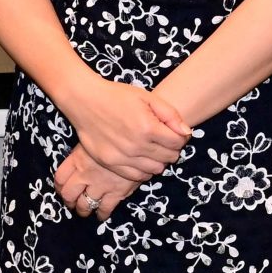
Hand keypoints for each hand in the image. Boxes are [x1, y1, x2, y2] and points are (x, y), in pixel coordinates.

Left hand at [53, 145, 138, 217]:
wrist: (138, 141)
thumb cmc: (116, 137)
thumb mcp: (93, 139)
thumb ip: (83, 151)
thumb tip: (78, 158)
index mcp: (78, 159)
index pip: (60, 178)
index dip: (59, 186)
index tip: (62, 189)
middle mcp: (85, 174)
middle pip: (68, 194)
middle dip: (69, 201)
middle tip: (73, 203)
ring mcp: (100, 185)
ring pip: (84, 205)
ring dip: (83, 210)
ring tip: (85, 210)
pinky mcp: (116, 193)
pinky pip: (104, 209)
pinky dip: (102, 214)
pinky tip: (102, 214)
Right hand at [61, 79, 190, 182]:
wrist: (85, 101)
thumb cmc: (117, 96)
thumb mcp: (147, 97)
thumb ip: (170, 114)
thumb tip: (186, 132)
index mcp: (147, 127)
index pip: (178, 143)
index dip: (180, 138)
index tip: (175, 133)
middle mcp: (136, 146)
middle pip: (168, 158)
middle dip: (172, 150)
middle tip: (165, 141)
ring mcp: (122, 157)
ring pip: (154, 170)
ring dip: (159, 161)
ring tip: (153, 149)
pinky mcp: (110, 163)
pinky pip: (136, 176)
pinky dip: (144, 170)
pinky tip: (141, 158)